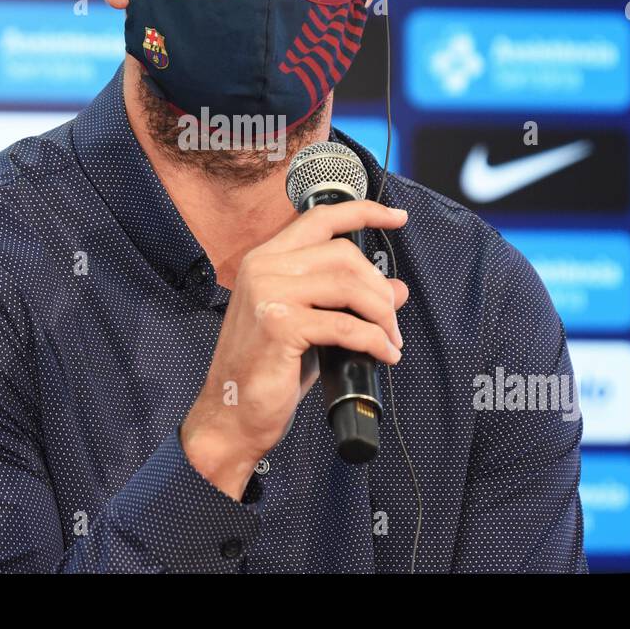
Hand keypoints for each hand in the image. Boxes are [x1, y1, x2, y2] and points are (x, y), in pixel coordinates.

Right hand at [180, 201, 409, 497]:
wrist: (231, 415)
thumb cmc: (266, 372)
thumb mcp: (312, 327)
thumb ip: (346, 301)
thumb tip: (396, 288)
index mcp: (266, 259)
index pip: (320, 218)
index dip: (364, 213)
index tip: (397, 217)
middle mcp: (263, 267)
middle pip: (344, 254)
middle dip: (379, 288)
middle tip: (391, 320)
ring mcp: (268, 293)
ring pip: (348, 284)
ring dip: (381, 314)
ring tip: (390, 339)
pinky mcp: (279, 324)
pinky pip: (344, 325)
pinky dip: (373, 340)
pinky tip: (383, 355)